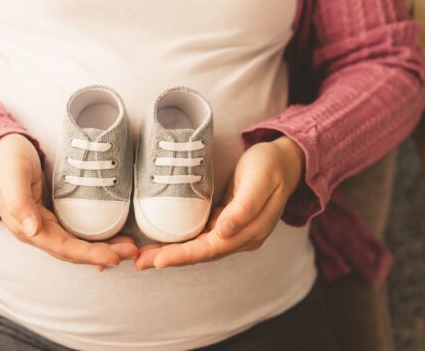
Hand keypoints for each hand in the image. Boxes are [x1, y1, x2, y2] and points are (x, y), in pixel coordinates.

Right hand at [0, 134, 138, 268]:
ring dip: (103, 249)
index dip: (88, 254)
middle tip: (132, 253)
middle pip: (74, 251)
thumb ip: (20, 203)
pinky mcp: (54, 215)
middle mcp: (37, 231)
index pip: (62, 247)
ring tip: (129, 248)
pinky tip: (113, 240)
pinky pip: (77, 233)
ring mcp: (46, 225)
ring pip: (77, 245)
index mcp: (26, 227)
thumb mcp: (12, 175)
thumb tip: (33, 230)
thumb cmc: (5, 160)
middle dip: (103, 254)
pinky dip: (96, 239)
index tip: (113, 258)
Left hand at [135, 136, 304, 269]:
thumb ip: (244, 207)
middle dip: (170, 258)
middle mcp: (242, 238)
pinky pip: (201, 236)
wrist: (284, 160)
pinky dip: (182, 241)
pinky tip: (164, 241)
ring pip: (199, 247)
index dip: (184, 256)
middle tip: (140, 262)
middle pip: (201, 253)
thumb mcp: (259, 181)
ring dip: (172, 252)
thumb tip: (224, 231)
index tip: (159, 261)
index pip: (211, 249)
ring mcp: (235, 232)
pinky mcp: (227, 223)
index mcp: (251, 232)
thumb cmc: (270, 166)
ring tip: (144, 255)